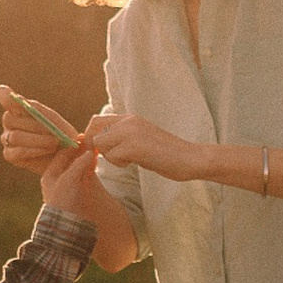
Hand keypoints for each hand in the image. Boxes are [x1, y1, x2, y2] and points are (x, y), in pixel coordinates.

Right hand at [0, 92, 80, 174]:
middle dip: (35, 126)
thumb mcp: (53, 120)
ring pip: (16, 136)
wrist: (65, 155)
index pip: (3, 95)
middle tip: (54, 134)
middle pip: (10, 119)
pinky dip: (35, 150)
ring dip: (38, 140)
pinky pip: (19, 151)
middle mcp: (9, 121)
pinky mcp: (9, 154)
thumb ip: (39, 112)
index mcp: (17, 106)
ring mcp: (7, 138)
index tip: (10, 95)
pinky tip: (48, 150)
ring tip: (55, 143)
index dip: (4, 95)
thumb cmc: (60, 133)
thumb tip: (24, 104)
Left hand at [39, 138, 105, 220]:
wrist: (68, 228)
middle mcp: (59, 179)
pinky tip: (96, 161)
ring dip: (86, 157)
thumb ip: (79, 164)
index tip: (83, 136)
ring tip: (95, 149)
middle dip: (81, 150)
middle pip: (70, 159)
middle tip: (92, 141)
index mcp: (50, 175)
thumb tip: (89, 151)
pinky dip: (90, 167)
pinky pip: (84, 175)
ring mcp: (69, 186)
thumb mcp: (69, 179)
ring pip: (78, 166)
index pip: (61, 154)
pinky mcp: (79, 193)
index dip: (73, 144)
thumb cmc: (64, 202)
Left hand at [85, 110, 207, 180]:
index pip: (96, 121)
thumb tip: (99, 145)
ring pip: (101, 144)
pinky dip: (119, 164)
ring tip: (128, 160)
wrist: (191, 158)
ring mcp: (131, 132)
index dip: (91, 137)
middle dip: (94, 147)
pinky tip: (134, 163)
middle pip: (93, 130)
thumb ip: (123, 139)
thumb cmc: (167, 155)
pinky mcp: (135, 146)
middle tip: (107, 158)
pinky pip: (112, 156)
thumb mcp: (141, 140)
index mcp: (130, 118)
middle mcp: (129, 121)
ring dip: (109, 157)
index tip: (98, 153)